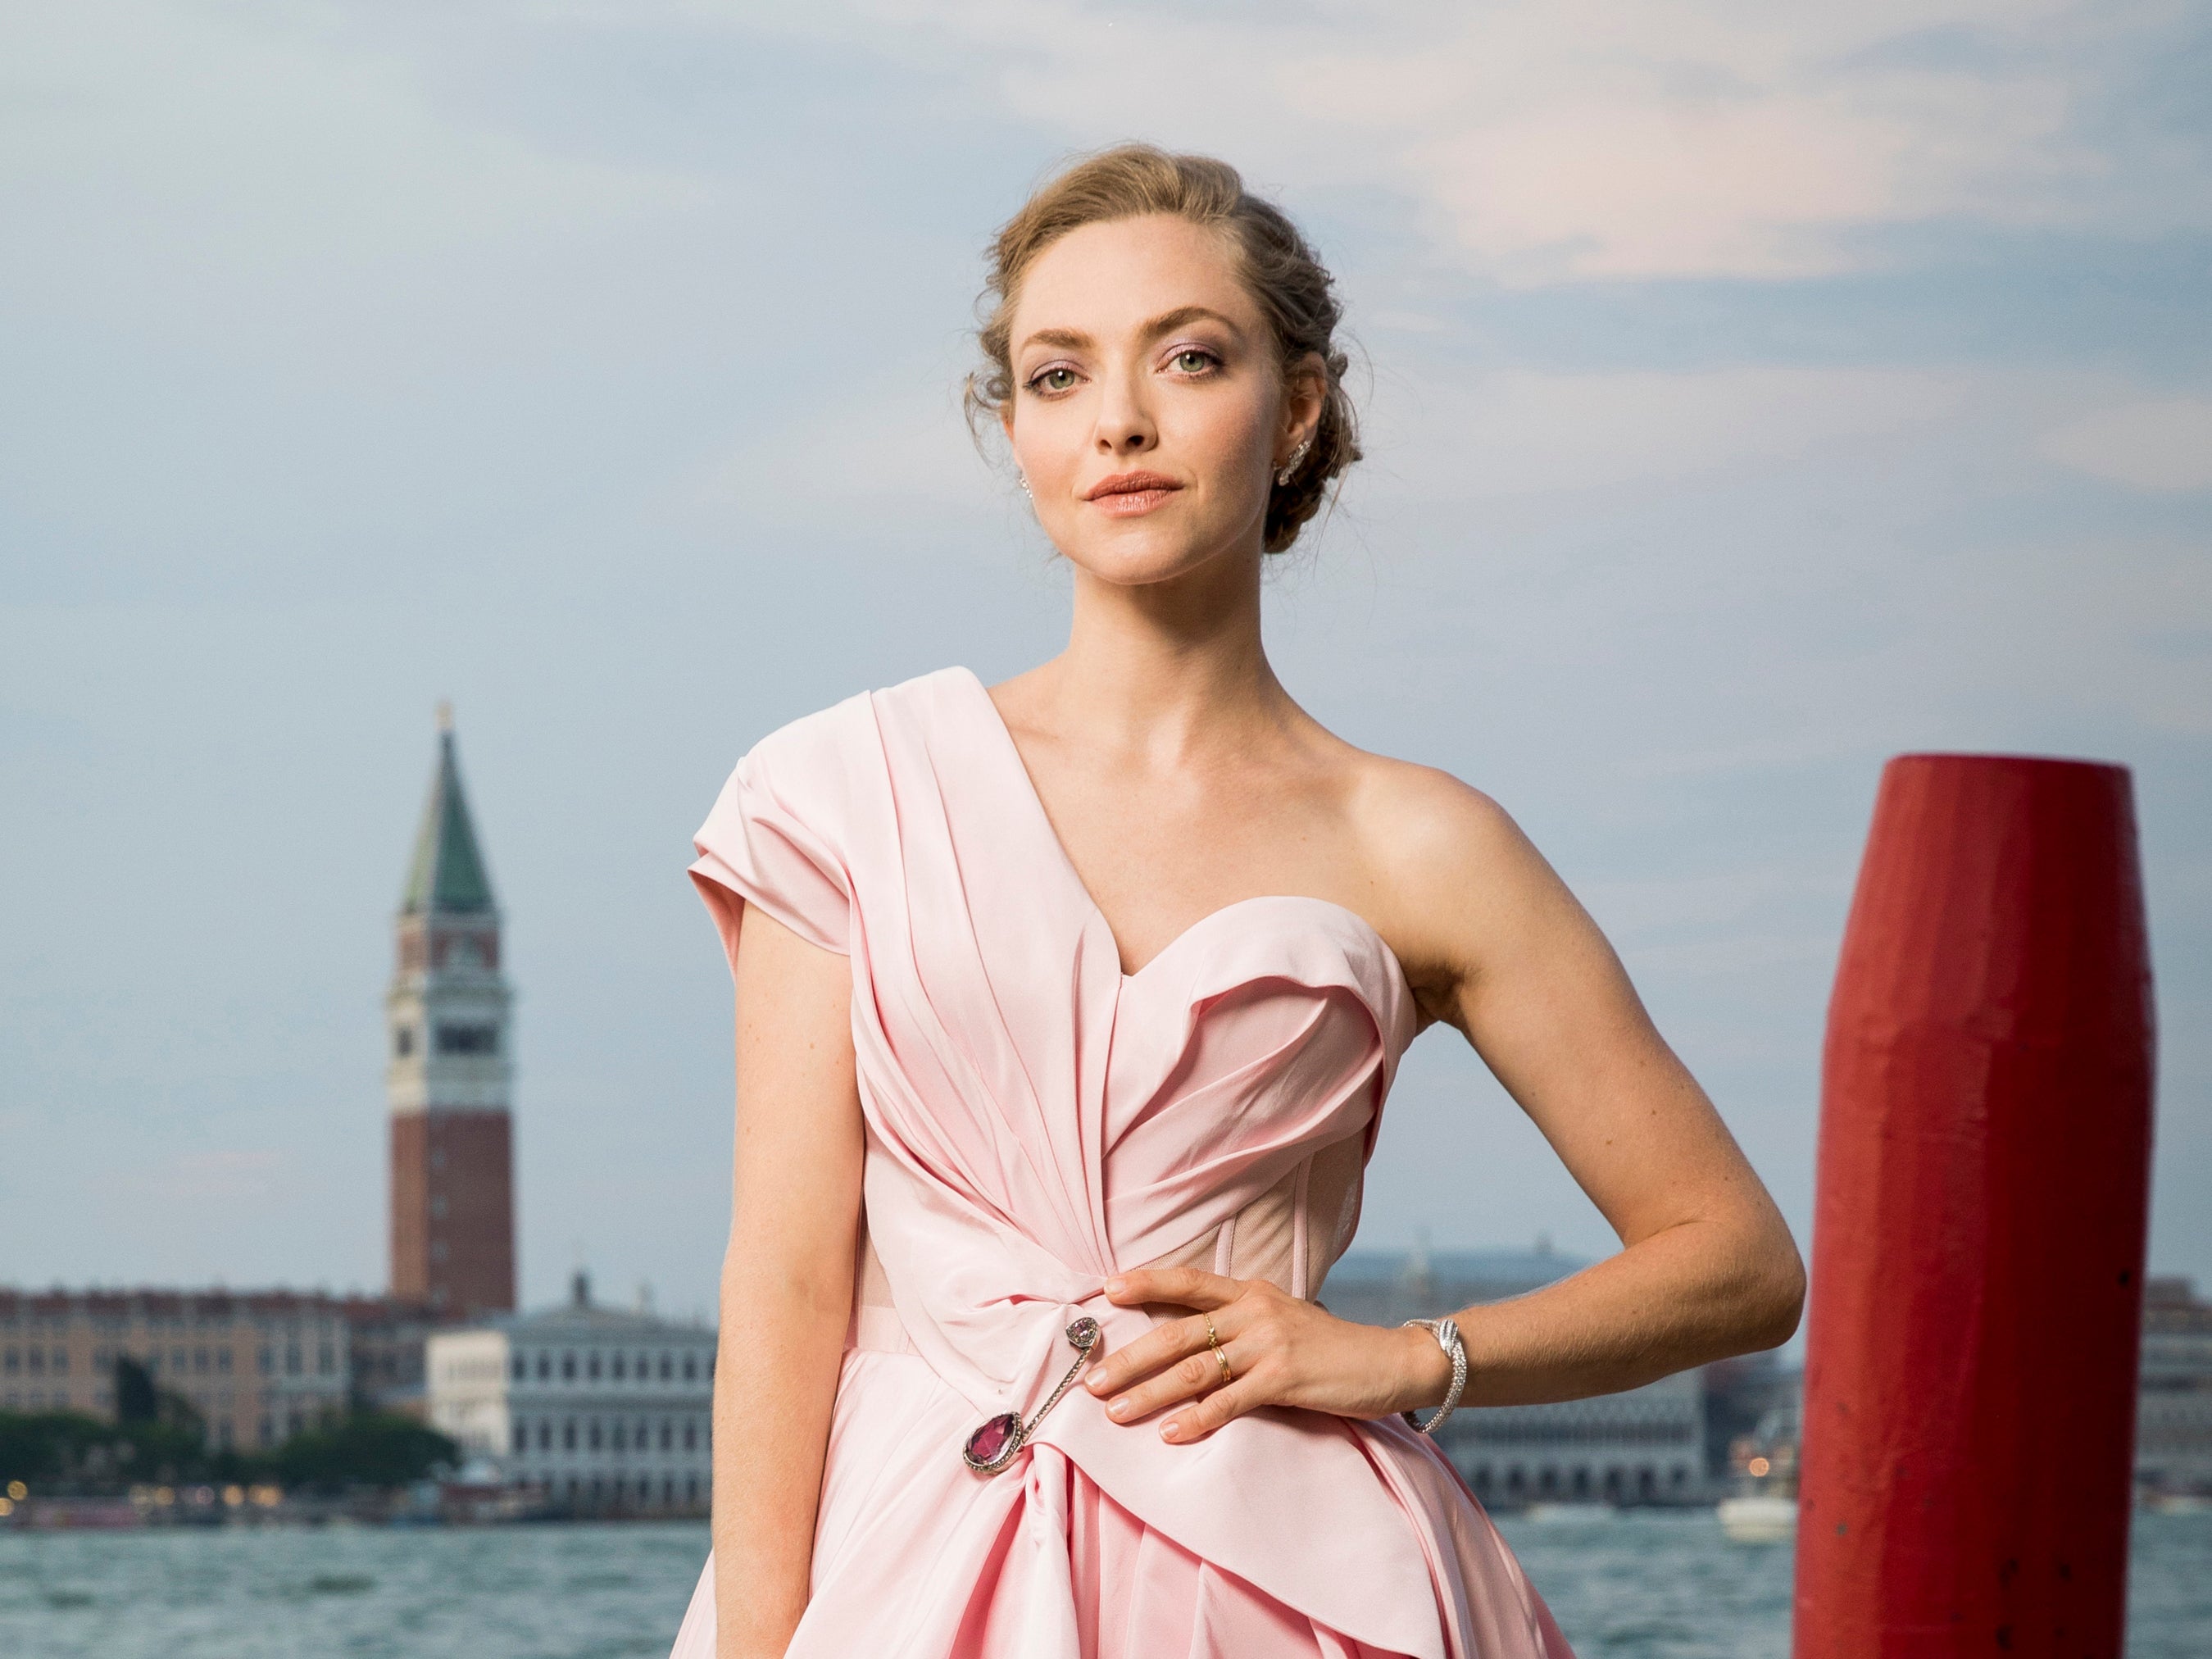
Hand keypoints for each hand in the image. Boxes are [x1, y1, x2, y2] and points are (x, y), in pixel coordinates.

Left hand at [1083, 1267, 1453, 1442]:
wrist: (1389, 1361)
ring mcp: (1269, 1343)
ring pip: (1194, 1369)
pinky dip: (1197, 1419)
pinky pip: (1229, 1400)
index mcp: (1251, 1292)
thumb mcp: (1280, 1319)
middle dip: (1131, 1357)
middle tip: (1093, 1381)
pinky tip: (1171, 1433)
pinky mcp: (1285, 1379)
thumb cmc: (1329, 1347)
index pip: (1188, 1281)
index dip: (1147, 1283)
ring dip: (1150, 1392)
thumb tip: (1187, 1339)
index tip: (1106, 1291)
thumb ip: (1238, 1324)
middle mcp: (1254, 1311)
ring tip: (1116, 1412)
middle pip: (1178, 1332)